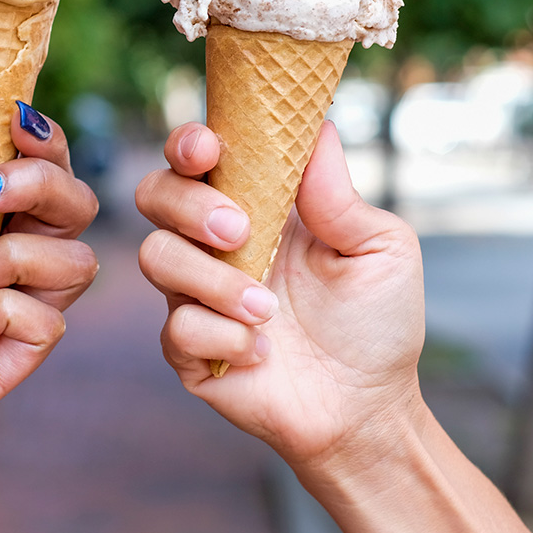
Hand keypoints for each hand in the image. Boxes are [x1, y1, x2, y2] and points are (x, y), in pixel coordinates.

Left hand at [0, 52, 98, 501]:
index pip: (38, 165)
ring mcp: (4, 314)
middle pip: (74, 206)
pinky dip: (3, 314)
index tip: (13, 119)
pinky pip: (47, 325)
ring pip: (77, 263)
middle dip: (41, 185)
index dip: (42, 141)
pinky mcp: (1, 367)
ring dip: (18, 257)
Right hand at [136, 121, 424, 474]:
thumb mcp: (379, 248)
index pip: (196, 157)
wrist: (369, 407)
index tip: (209, 148)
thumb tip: (318, 125)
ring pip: (156, 257)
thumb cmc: (374, 320)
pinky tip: (262, 352)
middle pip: (154, 193)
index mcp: (253, 205)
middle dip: (188, 205)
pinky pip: (176, 326)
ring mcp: (195, 294)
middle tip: (240, 232)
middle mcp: (213, 242)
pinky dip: (224, 337)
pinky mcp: (188, 348)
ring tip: (268, 310)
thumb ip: (339, 193)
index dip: (188, 142)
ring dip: (213, 280)